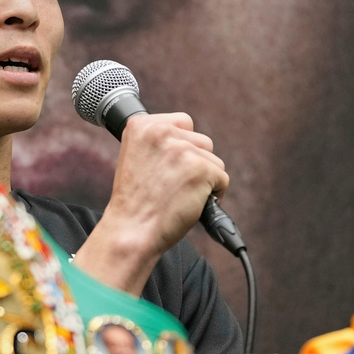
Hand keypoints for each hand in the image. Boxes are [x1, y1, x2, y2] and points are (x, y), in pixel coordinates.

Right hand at [74, 113, 228, 294]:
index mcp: (140, 124)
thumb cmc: (135, 202)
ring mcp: (182, 149)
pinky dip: (213, 196)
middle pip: (201, 141)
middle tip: (173, 186)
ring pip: (214, 161)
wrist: (131, 231)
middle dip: (195, 164)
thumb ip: (159, 143)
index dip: (182, 148)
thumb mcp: (137, 158)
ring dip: (204, 180)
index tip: (169, 168)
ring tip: (179, 196)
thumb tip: (190, 140)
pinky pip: (222, 179)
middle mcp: (161, 131)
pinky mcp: (201, 169)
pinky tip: (191, 204)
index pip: (183, 122)